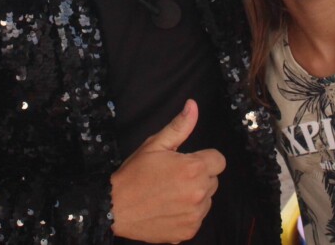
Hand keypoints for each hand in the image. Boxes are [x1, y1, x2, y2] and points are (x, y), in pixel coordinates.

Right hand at [110, 99, 224, 242]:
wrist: (115, 208)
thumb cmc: (134, 175)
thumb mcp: (155, 145)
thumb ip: (179, 126)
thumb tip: (193, 105)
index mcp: (193, 168)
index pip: (219, 160)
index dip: (203, 158)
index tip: (187, 162)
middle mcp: (199, 192)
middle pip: (213, 180)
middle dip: (198, 176)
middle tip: (174, 177)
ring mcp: (195, 214)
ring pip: (207, 199)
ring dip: (194, 195)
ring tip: (169, 193)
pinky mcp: (189, 230)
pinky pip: (198, 217)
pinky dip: (187, 214)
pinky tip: (168, 208)